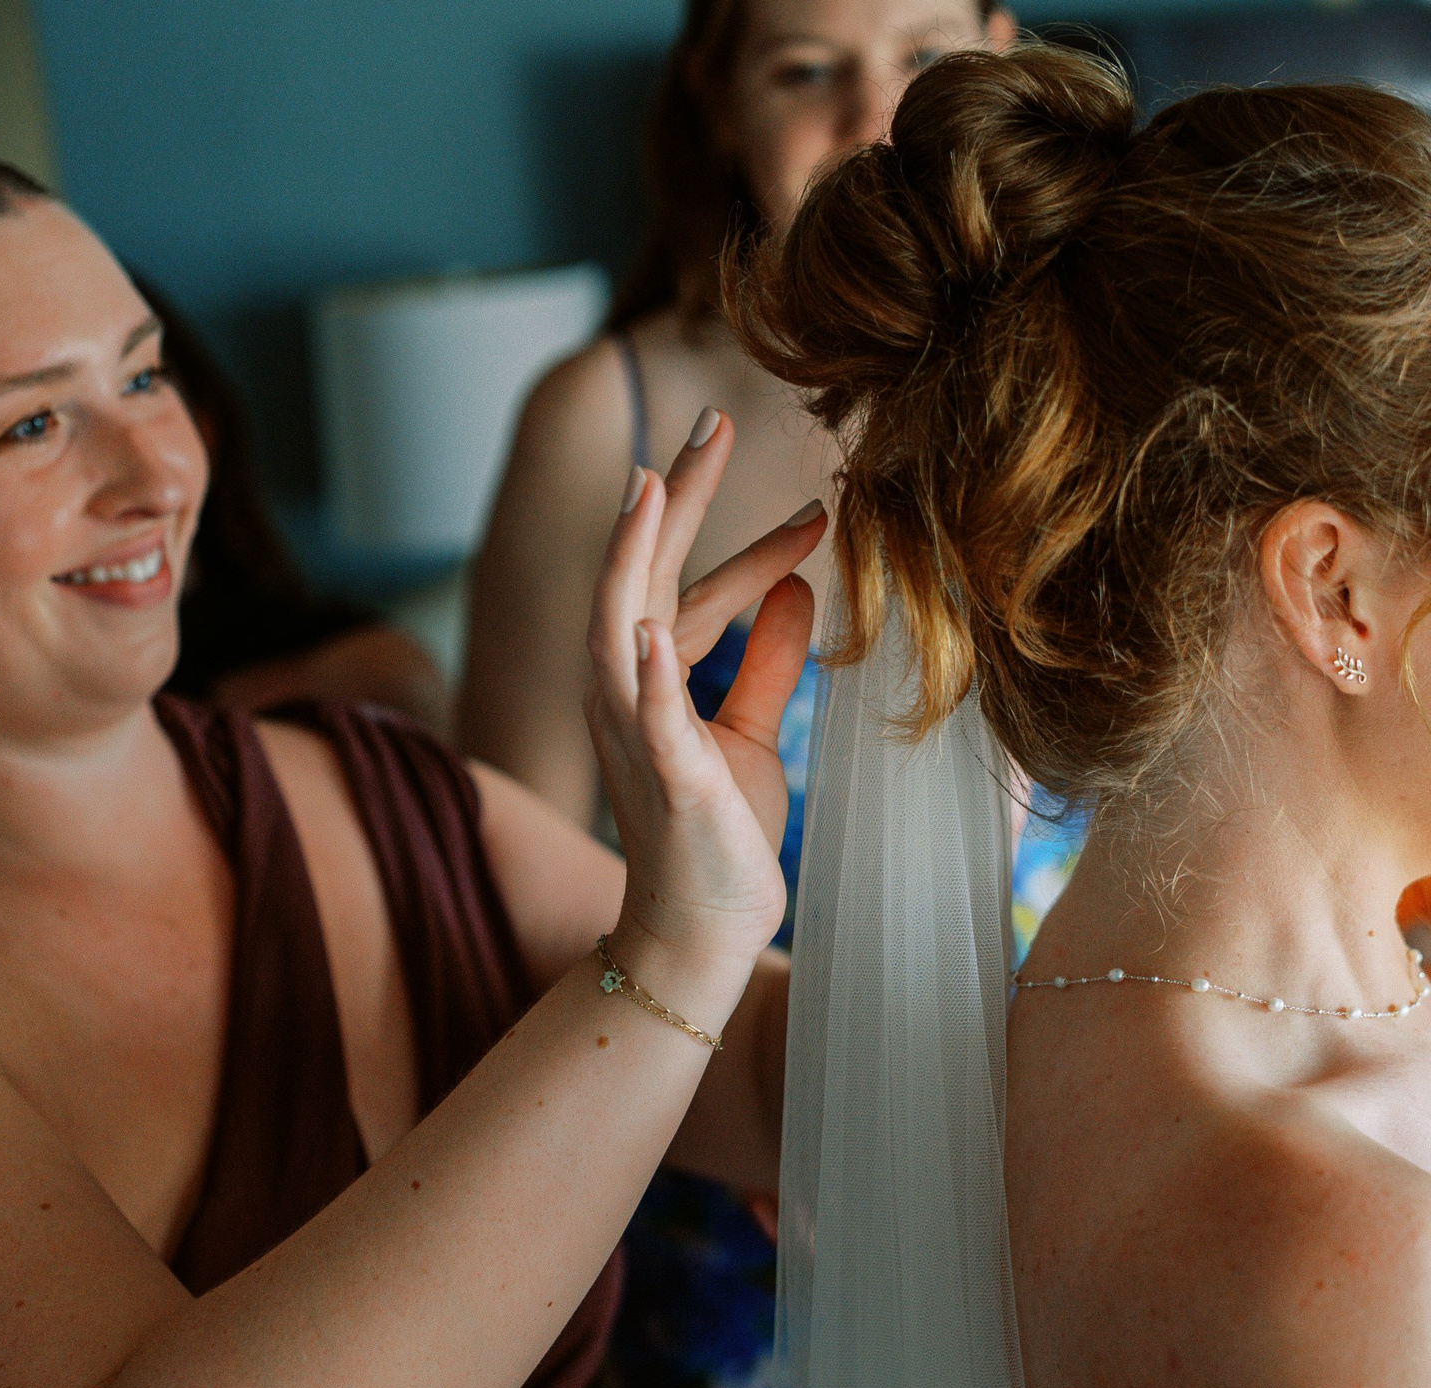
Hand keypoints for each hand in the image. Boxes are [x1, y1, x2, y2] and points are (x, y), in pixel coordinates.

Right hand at [584, 412, 821, 966]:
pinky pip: (644, 719)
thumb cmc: (719, 829)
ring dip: (632, 557)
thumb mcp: (751, 728)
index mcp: (647, 677)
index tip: (814, 506)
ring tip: (651, 488)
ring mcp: (635, 732)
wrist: (703, 923)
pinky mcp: (664, 780)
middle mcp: (625, 692)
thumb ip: (764, 660)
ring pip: (616, 626)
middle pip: (640, 574)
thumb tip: (793, 587)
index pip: (684, 583)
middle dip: (673, 496)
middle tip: (711, 420)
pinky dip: (644, 672)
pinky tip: (648, 630)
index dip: (745, 538)